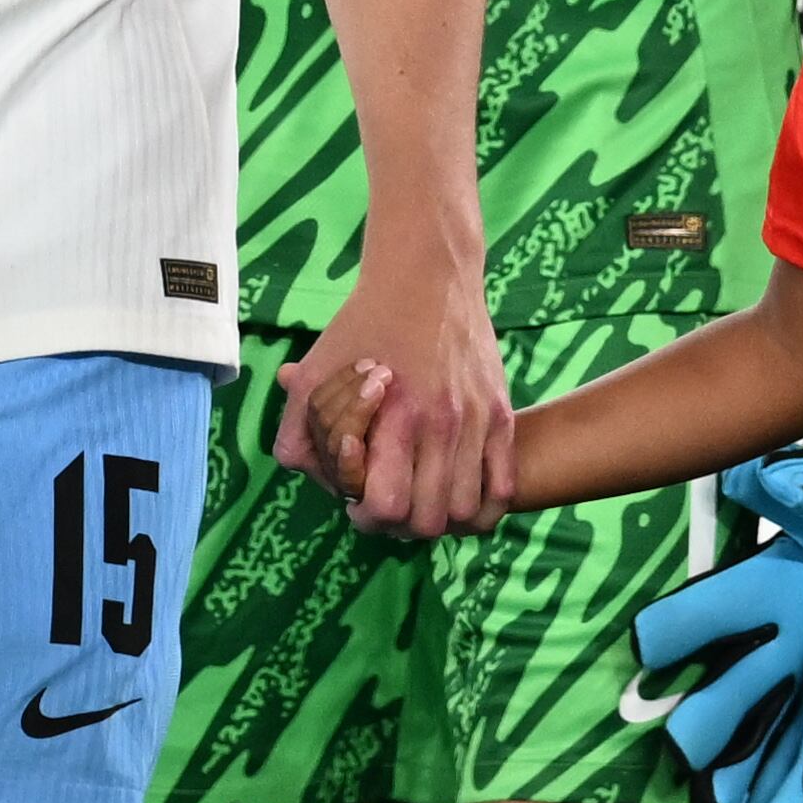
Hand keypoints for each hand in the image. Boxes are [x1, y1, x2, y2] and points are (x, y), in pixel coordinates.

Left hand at [281, 237, 510, 534]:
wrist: (427, 278)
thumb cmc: (362, 328)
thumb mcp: (313, 375)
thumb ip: (299, 435)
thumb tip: (320, 484)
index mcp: (393, 416)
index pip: (385, 507)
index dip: (365, 515)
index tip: (358, 498)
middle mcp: (442, 423)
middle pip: (429, 521)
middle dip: (401, 524)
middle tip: (389, 501)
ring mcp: (478, 421)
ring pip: (468, 512)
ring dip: (442, 518)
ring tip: (422, 498)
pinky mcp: (503, 413)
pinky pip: (504, 488)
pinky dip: (482, 507)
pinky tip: (457, 492)